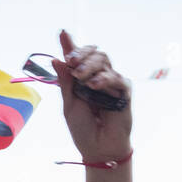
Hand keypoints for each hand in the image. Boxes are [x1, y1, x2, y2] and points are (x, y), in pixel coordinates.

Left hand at [52, 30, 131, 163]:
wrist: (98, 148)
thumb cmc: (83, 129)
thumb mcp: (69, 104)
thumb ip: (66, 82)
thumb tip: (56, 59)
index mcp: (82, 79)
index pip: (77, 58)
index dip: (70, 44)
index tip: (62, 33)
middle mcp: (97, 77)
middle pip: (94, 54)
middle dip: (81, 54)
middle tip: (72, 62)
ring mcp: (112, 83)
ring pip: (104, 61)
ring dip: (90, 66)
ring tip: (81, 77)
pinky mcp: (124, 92)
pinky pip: (117, 78)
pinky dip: (105, 79)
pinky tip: (95, 85)